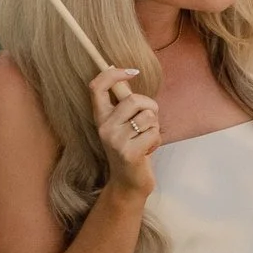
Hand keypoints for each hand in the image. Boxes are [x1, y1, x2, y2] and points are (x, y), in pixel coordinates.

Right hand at [90, 67, 160, 197]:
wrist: (129, 182)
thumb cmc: (132, 147)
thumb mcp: (124, 123)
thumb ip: (124, 102)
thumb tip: (124, 71)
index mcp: (101, 117)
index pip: (96, 86)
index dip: (113, 73)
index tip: (132, 71)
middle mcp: (104, 127)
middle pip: (133, 99)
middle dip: (150, 106)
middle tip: (149, 120)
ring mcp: (114, 140)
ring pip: (147, 115)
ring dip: (155, 126)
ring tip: (146, 139)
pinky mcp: (128, 152)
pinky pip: (153, 132)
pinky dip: (157, 140)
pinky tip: (147, 150)